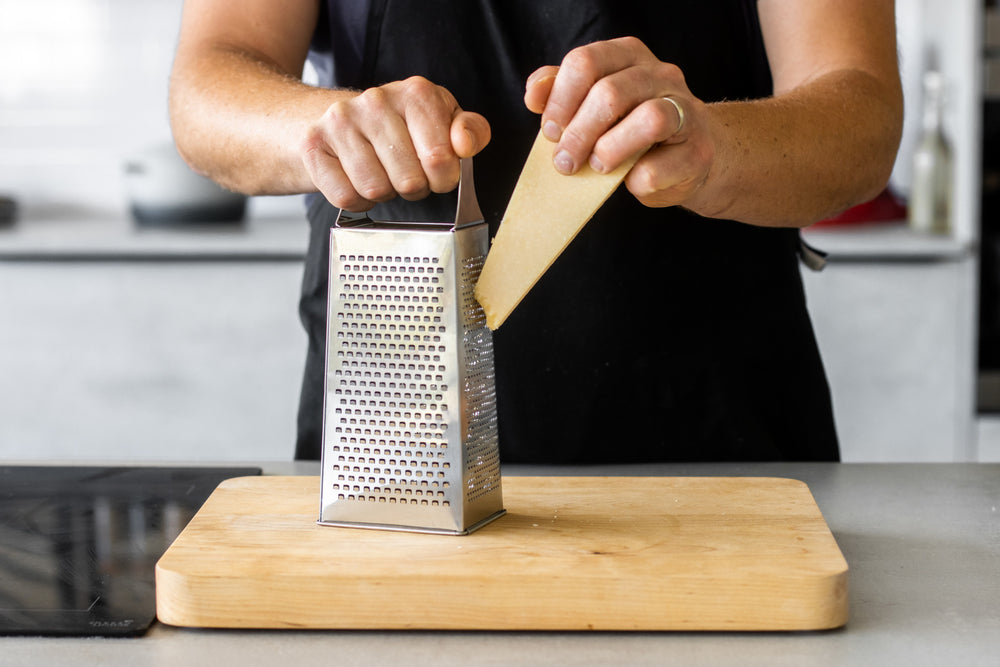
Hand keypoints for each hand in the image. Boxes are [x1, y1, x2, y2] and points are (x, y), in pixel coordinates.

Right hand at [300, 76, 490, 210]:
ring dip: (383, 194)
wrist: (334, 121)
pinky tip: (356, 179)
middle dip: (412, 188)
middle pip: (409, 181)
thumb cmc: (398, 128)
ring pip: (375, 191)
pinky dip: (356, 200)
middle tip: (404, 173)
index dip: (443, 178)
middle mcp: (376, 100)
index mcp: (416, 93)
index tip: (436, 170)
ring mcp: (340, 121)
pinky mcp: (314, 144)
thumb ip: (470, 132)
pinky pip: (345, 197)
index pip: (441, 158)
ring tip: (380, 172)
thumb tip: (465, 143)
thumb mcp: (443, 123)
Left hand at [524, 37, 713, 208]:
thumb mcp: (594, 105)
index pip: (586, 62)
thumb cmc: (632, 131)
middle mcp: (661, 75)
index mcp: (629, 56)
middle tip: (565, 162)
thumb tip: (534, 95)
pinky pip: (658, 167)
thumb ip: (562, 93)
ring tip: (597, 166)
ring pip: (648, 119)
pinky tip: (630, 179)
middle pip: (610, 93)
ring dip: (609, 151)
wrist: (690, 158)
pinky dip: (634, 180)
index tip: (550, 131)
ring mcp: (686, 111)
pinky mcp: (697, 153)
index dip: (560, 100)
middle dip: (578, 134)